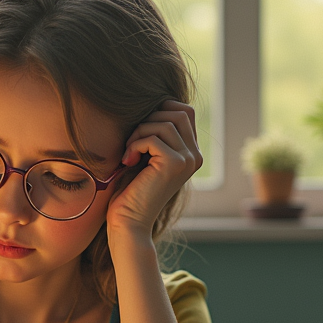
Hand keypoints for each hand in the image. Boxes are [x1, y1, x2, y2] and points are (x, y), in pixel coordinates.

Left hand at [105, 100, 201, 234]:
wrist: (128, 221)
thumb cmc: (131, 189)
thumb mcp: (146, 155)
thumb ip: (155, 133)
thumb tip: (152, 101)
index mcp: (192, 152)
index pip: (185, 111)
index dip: (160, 111)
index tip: (139, 131)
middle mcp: (195, 156)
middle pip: (178, 112)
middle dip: (149, 119)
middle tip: (132, 141)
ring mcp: (188, 159)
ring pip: (164, 122)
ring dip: (139, 133)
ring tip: (128, 152)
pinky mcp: (175, 164)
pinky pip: (153, 137)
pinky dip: (135, 144)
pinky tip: (127, 160)